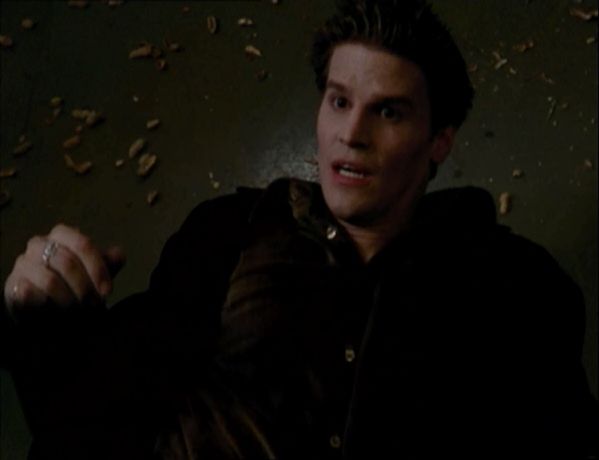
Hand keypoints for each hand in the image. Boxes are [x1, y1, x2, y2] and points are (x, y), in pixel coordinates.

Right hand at [3, 224, 125, 320]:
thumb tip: (118, 254)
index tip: (107, 291)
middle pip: (68, 263)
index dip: (98, 268)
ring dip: (69, 300)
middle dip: (86, 288)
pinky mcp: (12, 286)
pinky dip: (48, 306)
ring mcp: (22, 264)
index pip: (83, 244)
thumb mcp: (95, 275)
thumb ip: (108, 264)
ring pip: (50, 281)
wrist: (46, 309)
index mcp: (62, 235)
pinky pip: (30, 295)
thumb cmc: (73, 286)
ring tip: (77, 312)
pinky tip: (55, 313)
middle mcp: (38, 244)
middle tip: (93, 305)